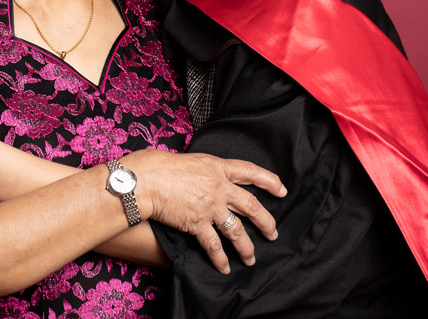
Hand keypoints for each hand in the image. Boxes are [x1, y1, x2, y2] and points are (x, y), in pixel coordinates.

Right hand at [124, 149, 285, 273]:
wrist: (146, 180)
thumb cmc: (161, 166)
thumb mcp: (192, 160)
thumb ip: (207, 171)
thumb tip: (212, 178)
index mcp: (217, 167)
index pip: (250, 172)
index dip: (269, 181)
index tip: (281, 189)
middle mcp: (219, 187)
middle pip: (251, 205)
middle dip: (266, 221)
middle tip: (273, 233)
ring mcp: (211, 206)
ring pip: (237, 230)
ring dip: (246, 246)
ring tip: (251, 258)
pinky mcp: (198, 223)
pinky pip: (214, 245)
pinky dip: (220, 258)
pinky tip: (225, 267)